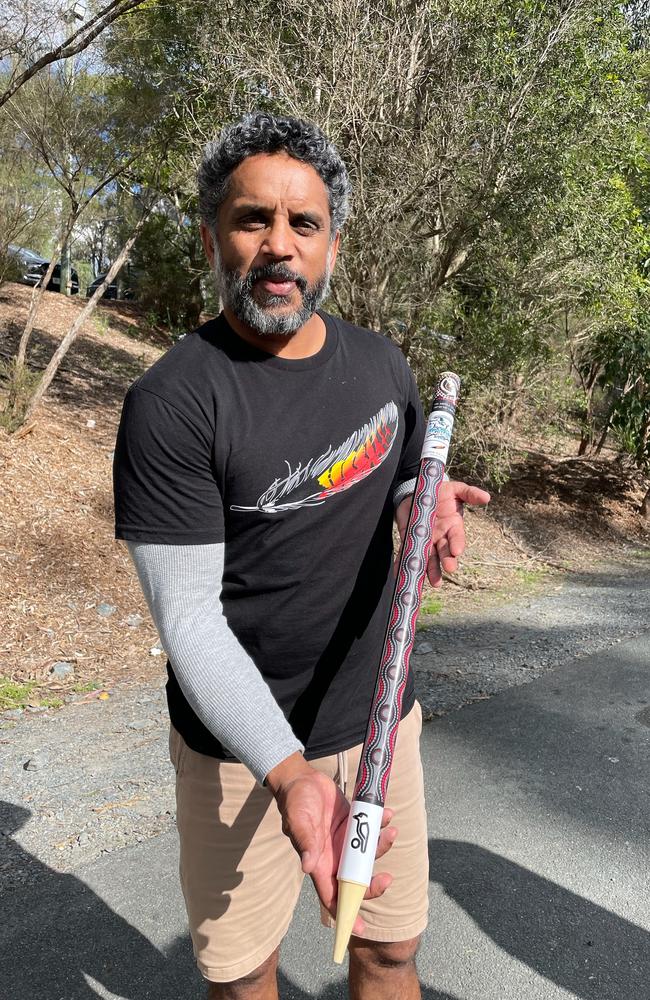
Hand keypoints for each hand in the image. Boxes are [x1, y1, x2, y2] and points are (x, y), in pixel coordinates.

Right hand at [266, 754, 396, 934]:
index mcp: (320, 864)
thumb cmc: (295, 802)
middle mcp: (334, 857)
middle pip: (357, 880)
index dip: (345, 914)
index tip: (360, 929)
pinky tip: (388, 814)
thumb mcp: (297, 821)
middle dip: (373, 884)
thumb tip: (308, 866)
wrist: (301, 779)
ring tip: (390, 832)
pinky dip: (381, 824)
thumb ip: (305, 842)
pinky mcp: (353, 824)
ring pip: (368, 855)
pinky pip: (371, 829)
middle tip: (387, 878)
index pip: (332, 896)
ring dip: (382, 847)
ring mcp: (345, 841)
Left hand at [395, 479, 489, 587]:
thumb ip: (469, 493)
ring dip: (431, 570)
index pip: (456, 537)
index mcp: (452, 526)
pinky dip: (405, 563)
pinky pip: (408, 553)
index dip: (457, 544)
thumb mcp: (455, 489)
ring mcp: (425, 540)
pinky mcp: (410, 540)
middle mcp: (440, 536)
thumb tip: (487, 497)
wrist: (416, 491)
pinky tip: (404, 573)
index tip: (457, 551)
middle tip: (449, 570)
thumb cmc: (439, 491)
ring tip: (435, 582)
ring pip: (429, 558)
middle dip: (446, 561)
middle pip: (444, 552)